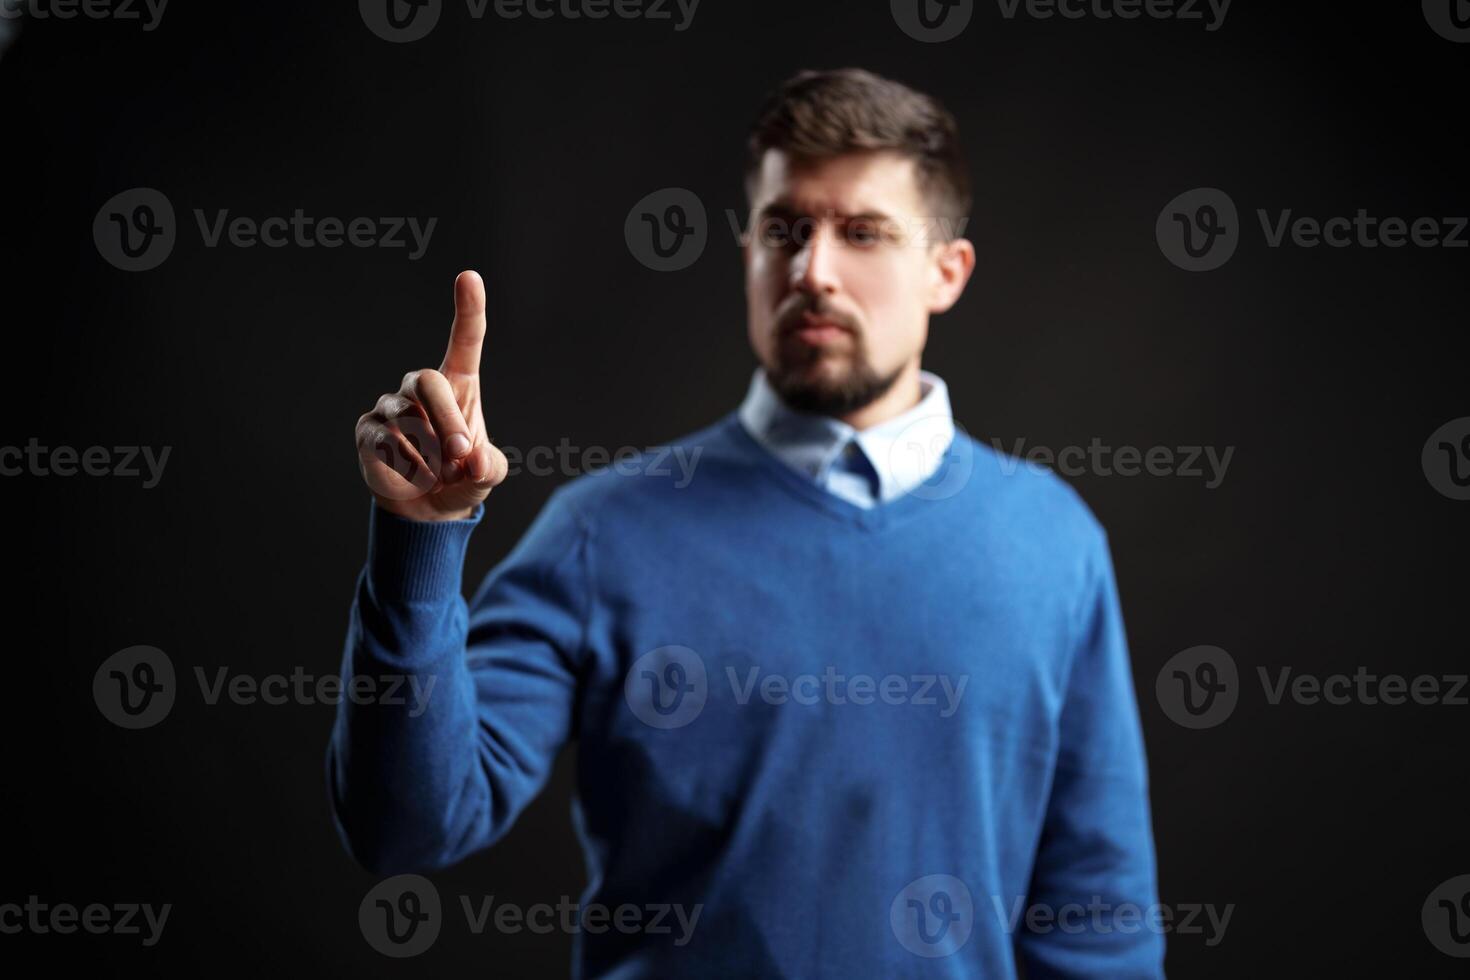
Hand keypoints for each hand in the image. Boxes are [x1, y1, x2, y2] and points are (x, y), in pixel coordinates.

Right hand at [355, 270, 508, 520]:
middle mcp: (422, 387)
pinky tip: (415, 477)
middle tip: (462, 454)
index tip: (469, 277)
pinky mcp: (368, 430)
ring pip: (407, 420)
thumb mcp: (486, 473)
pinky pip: (386, 444)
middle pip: (427, 382)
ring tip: (439, 474)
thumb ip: (489, 467)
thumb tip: (476, 460)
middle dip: (447, 420)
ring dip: (430, 453)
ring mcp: (391, 405)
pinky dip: (409, 468)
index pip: (465, 340)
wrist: (427, 505)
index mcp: (459, 383)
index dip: (468, 309)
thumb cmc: (462, 475)